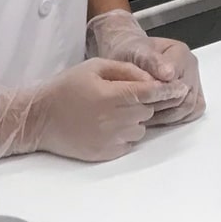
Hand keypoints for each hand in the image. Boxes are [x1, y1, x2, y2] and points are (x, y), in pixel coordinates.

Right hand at [0, 58, 183, 160]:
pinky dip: (126, 134)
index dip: (168, 90)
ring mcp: (110, 140)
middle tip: (125, 95)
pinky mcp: (106, 154)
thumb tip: (151, 78)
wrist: (39, 119)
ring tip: (112, 111)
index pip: (150, 93)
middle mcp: (114, 120)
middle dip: (144, 102)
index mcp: (111, 95)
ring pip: (141, 128)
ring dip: (135, 119)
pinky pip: (129, 143)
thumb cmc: (66, 88)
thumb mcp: (95, 67)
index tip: (181, 89)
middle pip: (148, 110)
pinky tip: (107, 125)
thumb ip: (126, 70)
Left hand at [86, 10, 205, 125]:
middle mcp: (190, 68)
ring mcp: (192, 84)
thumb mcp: (136, 52)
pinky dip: (173, 120)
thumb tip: (169, 74)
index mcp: (180, 53)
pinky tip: (155, 118)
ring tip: (145, 115)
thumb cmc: (131, 53)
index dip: (160, 93)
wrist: (126, 56)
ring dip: (166, 116)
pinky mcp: (190, 97)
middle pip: (184, 98)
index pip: (177, 81)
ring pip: (188, 109)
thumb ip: (152, 61)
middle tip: (139, 109)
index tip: (143, 97)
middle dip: (160, 107)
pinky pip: (189, 114)